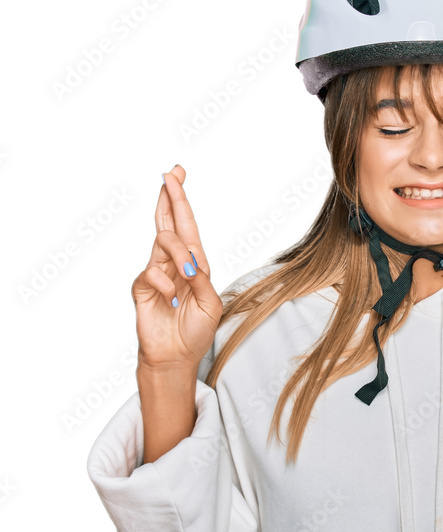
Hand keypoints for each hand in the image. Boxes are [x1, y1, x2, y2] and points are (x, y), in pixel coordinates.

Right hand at [132, 164, 222, 369]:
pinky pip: (151, 272)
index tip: (177, 174)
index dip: (181, 201)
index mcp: (194, 264)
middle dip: (171, 197)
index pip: (187, 227)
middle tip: (172, 174)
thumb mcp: (210, 305)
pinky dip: (165, 284)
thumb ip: (202, 280)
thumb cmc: (195, 332)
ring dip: (180, 255)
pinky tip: (170, 300)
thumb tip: (189, 261)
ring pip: (164, 242)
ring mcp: (156, 272)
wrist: (175, 357)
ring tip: (188, 276)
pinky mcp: (142, 286)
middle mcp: (174, 263)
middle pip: (169, 222)